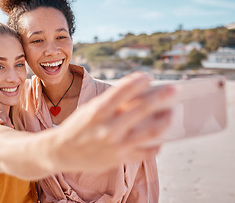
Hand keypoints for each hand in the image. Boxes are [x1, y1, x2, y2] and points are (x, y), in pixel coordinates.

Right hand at [51, 72, 175, 171]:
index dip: (138, 81)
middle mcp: (108, 128)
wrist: (60, 151)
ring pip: (150, 132)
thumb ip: (112, 103)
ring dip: (164, 121)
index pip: (123, 90)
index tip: (148, 76)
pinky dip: (156, 144)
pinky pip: (146, 152)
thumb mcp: (90, 110)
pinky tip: (160, 138)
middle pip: (142, 109)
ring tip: (171, 114)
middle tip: (174, 90)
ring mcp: (115, 145)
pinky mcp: (120, 159)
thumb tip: (138, 94)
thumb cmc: (77, 126)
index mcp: (98, 111)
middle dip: (161, 97)